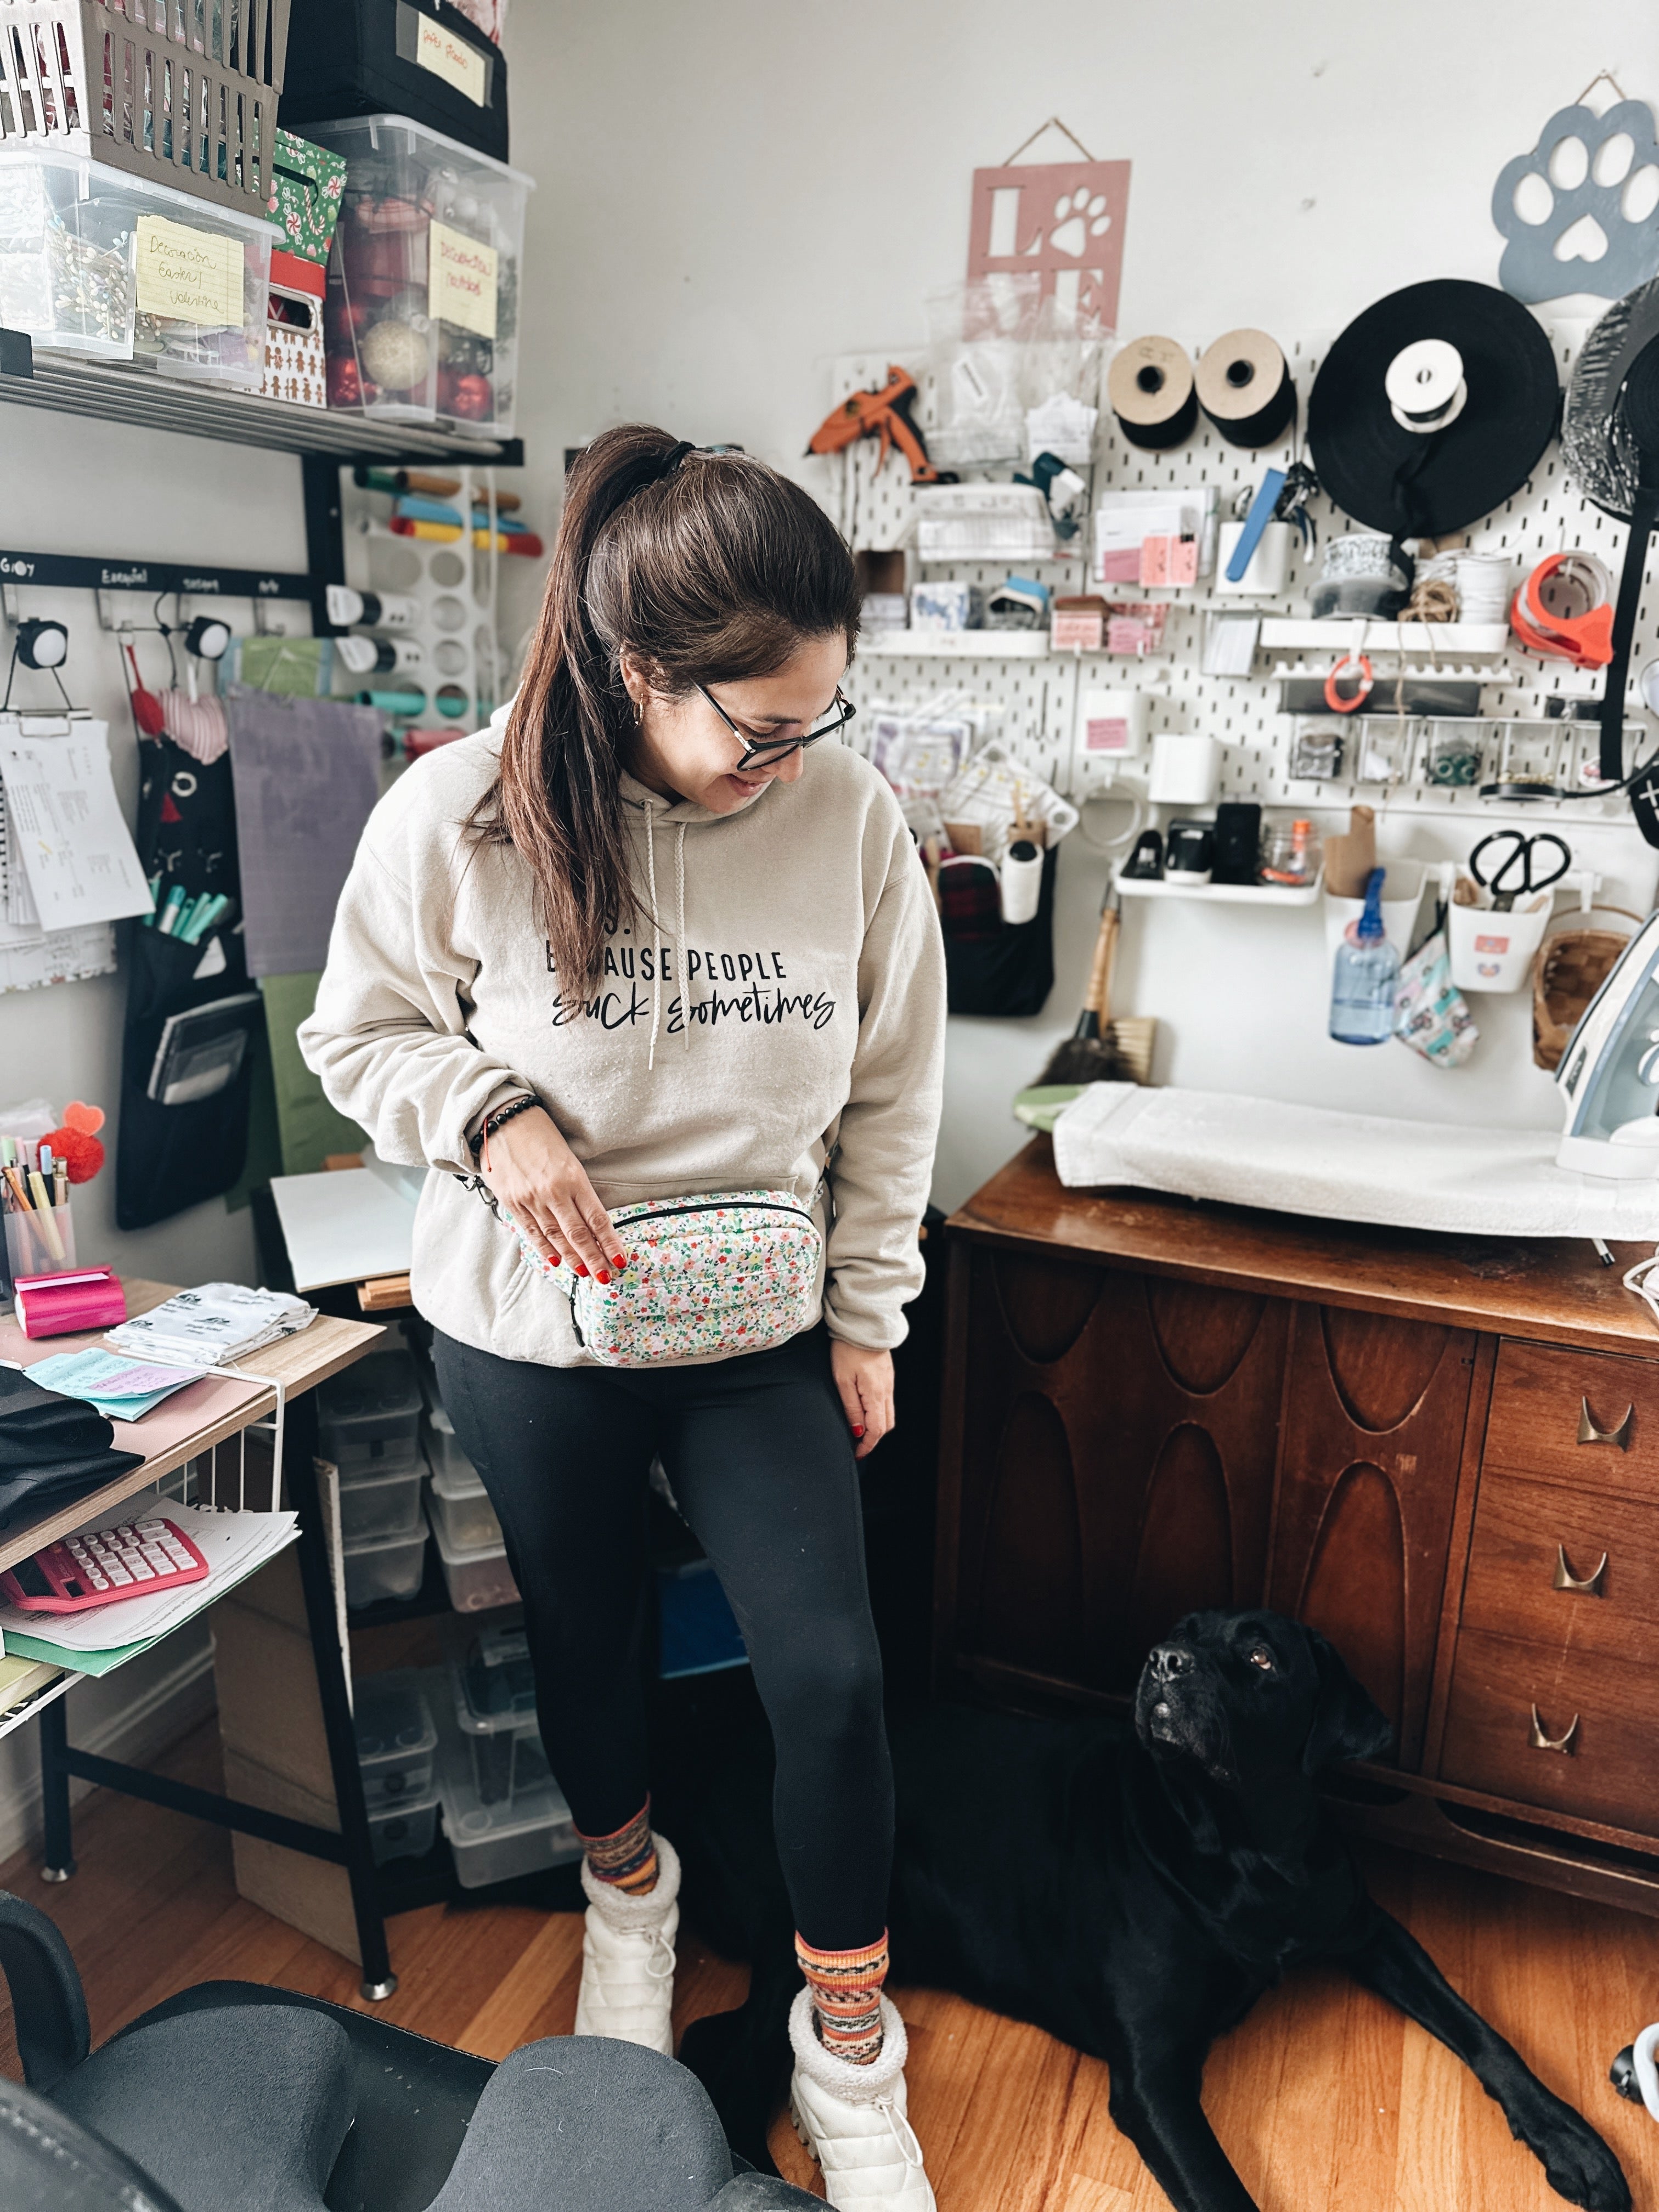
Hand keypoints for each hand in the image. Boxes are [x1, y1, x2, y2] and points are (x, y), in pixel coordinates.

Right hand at [480, 1105, 626, 1283]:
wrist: (501, 1121)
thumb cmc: (540, 1134)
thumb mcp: (568, 1156)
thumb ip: (578, 1187)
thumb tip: (591, 1218)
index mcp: (573, 1178)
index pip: (596, 1219)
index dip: (610, 1243)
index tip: (620, 1260)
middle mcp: (553, 1192)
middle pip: (578, 1234)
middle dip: (594, 1258)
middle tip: (605, 1277)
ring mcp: (530, 1199)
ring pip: (555, 1237)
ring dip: (572, 1258)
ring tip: (584, 1273)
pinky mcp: (512, 1202)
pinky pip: (531, 1232)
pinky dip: (544, 1249)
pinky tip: (555, 1262)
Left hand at [830, 1341, 894, 1460]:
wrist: (862, 1324)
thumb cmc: (847, 1350)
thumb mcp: (842, 1380)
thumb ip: (851, 1408)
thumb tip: (858, 1432)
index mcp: (875, 1394)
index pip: (876, 1430)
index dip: (867, 1446)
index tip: (856, 1454)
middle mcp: (886, 1390)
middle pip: (886, 1426)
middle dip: (873, 1439)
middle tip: (857, 1446)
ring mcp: (889, 1383)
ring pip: (888, 1415)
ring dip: (876, 1427)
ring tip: (859, 1431)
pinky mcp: (887, 1376)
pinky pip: (887, 1402)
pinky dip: (878, 1413)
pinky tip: (865, 1412)